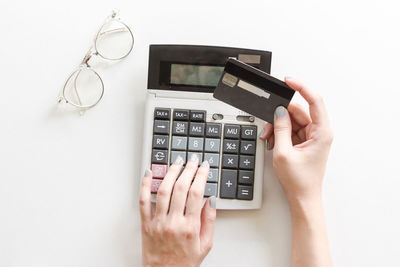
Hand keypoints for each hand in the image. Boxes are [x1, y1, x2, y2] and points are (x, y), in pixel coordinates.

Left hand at [139, 154, 215, 266]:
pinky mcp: (145, 224)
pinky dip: (144, 185)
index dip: (201, 175)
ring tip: (177, 162)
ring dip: (171, 173)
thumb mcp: (206, 245)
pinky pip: (143, 201)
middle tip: (192, 160)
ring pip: (163, 190)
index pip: (197, 193)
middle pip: (181, 188)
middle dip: (188, 169)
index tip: (204, 166)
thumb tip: (211, 200)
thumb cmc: (184, 263)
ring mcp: (158, 222)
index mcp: (190, 227)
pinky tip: (149, 173)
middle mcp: (173, 222)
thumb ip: (210, 221)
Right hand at [259, 77, 332, 203]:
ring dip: (277, 126)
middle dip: (280, 116)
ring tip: (269, 138)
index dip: (301, 87)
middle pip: (298, 111)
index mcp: (321, 133)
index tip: (288, 81)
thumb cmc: (299, 180)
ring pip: (292, 119)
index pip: (314, 100)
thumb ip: (280, 128)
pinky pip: (290, 129)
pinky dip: (279, 133)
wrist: (302, 197)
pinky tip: (273, 141)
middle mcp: (319, 132)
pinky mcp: (304, 141)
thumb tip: (279, 111)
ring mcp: (312, 136)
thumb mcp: (283, 153)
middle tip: (268, 125)